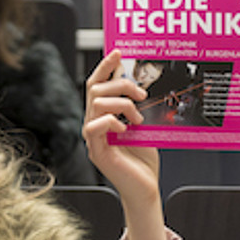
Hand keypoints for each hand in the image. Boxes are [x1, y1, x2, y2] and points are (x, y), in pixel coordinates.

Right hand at [84, 51, 159, 200]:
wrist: (146, 188)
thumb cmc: (143, 158)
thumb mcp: (142, 123)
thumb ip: (135, 105)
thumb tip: (137, 82)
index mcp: (102, 116)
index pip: (96, 84)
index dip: (105, 66)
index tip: (118, 52)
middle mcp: (94, 124)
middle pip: (95, 89)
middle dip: (121, 85)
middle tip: (142, 95)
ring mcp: (93, 138)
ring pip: (96, 104)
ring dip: (122, 104)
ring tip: (138, 118)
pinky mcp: (97, 152)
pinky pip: (93, 127)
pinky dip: (112, 122)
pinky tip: (127, 129)